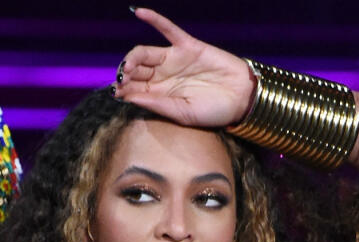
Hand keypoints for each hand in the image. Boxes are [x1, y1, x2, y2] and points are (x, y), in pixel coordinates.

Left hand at [116, 8, 254, 126]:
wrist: (242, 99)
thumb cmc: (213, 112)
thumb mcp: (183, 113)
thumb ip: (158, 105)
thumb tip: (131, 98)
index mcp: (159, 94)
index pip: (134, 89)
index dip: (123, 90)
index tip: (116, 94)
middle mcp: (162, 76)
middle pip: (135, 71)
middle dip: (125, 75)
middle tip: (121, 80)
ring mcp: (174, 59)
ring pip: (145, 53)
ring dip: (133, 57)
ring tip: (127, 67)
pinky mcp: (187, 46)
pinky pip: (168, 29)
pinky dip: (154, 19)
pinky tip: (138, 12)